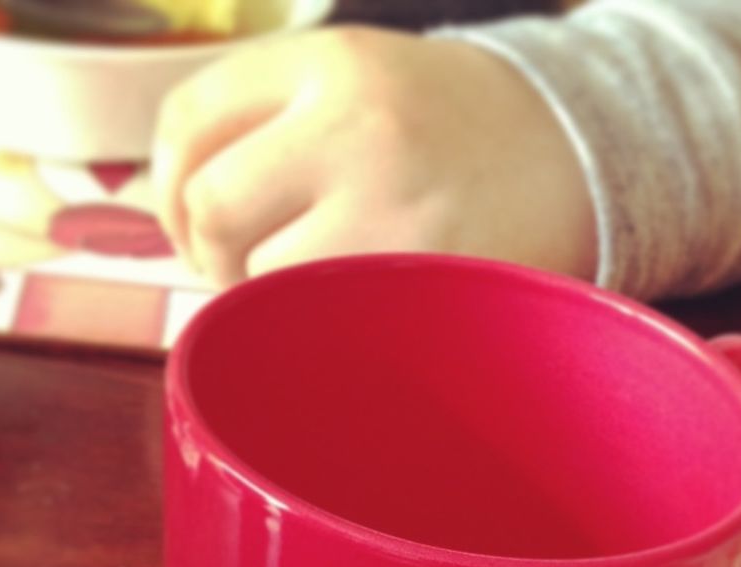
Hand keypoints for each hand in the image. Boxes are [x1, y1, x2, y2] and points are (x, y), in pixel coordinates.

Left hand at [151, 25, 597, 287]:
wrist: (576, 154)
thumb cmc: (448, 130)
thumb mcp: (361, 79)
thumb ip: (267, 119)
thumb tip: (174, 213)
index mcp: (331, 63)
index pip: (189, 119)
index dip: (165, 185)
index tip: (184, 220)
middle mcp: (357, 129)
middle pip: (212, 205)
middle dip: (207, 251)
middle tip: (238, 269)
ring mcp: (394, 213)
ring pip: (263, 279)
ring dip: (265, 299)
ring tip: (308, 292)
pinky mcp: (425, 285)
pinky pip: (326, 326)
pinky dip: (318, 329)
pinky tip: (345, 314)